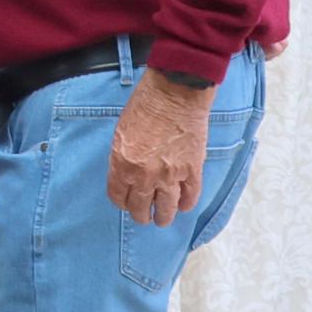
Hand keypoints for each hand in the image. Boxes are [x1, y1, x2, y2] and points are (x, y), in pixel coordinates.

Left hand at [108, 69, 215, 224]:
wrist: (175, 92)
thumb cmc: (145, 105)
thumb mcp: (121, 133)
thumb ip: (123, 158)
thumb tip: (127, 176)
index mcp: (122, 164)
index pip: (119, 197)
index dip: (122, 202)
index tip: (126, 203)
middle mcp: (145, 175)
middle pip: (141, 208)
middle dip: (141, 214)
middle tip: (144, 216)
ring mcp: (170, 175)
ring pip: (166, 209)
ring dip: (164, 217)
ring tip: (163, 219)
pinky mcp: (192, 170)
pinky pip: (190, 196)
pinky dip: (187, 204)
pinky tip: (184, 205)